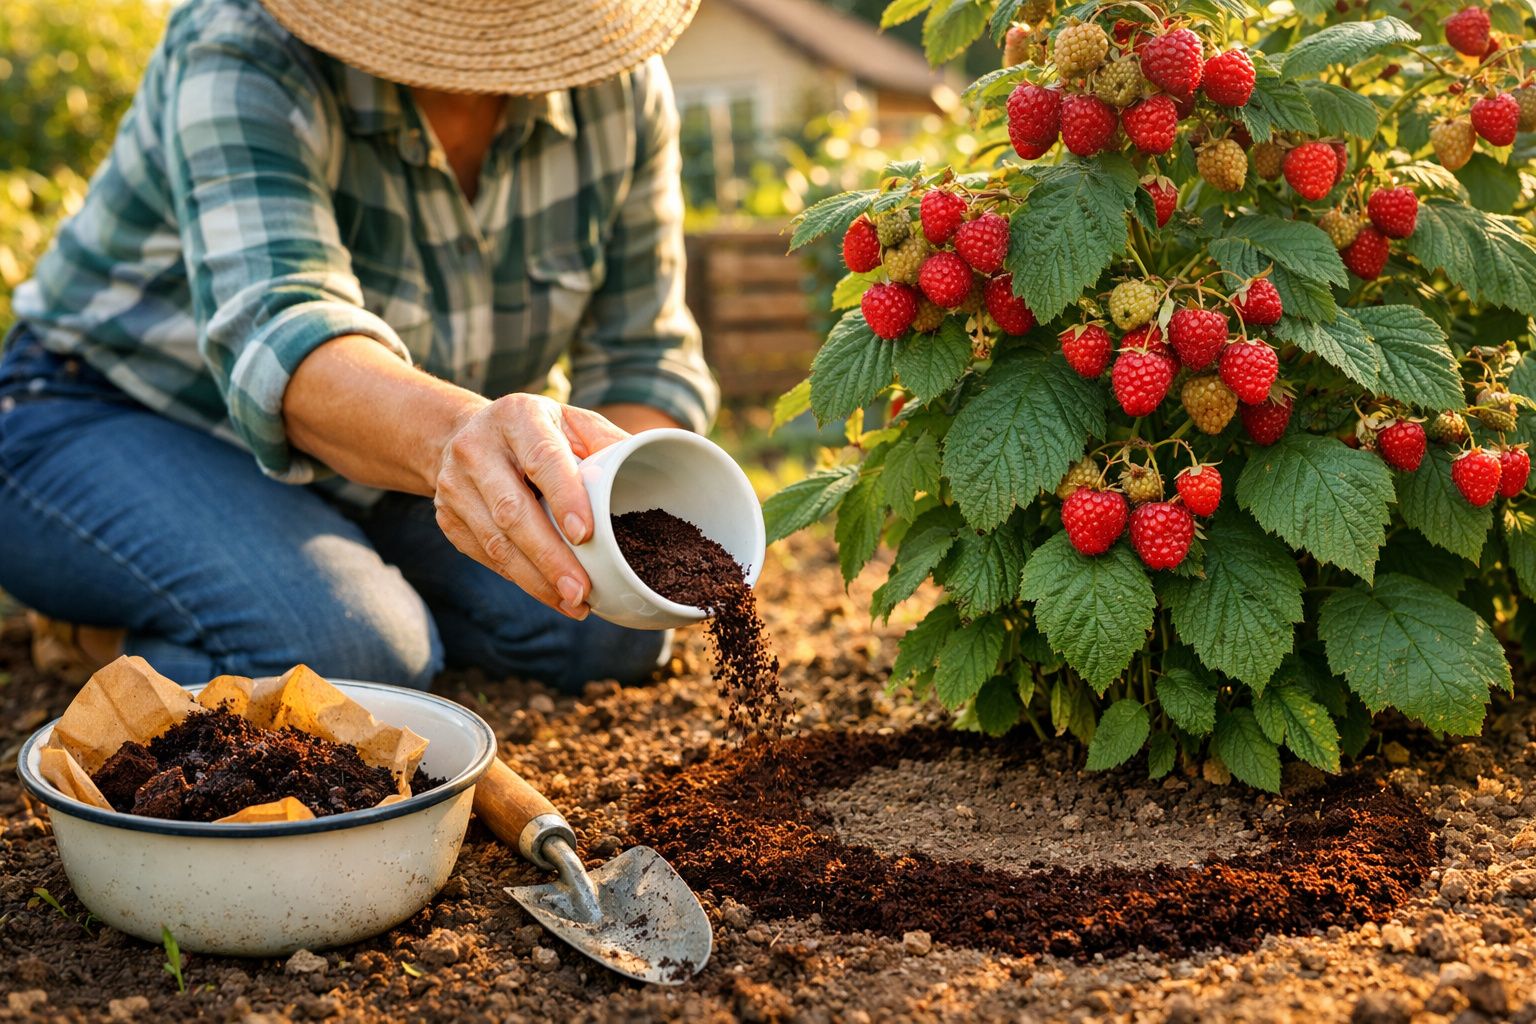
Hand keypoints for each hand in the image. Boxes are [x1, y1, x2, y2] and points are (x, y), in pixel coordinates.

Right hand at [432, 394, 627, 617]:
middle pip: (513, 511)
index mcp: (518, 417)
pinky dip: (521, 580)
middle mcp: (478, 448)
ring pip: (496, 543)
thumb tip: (649, 468)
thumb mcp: (570, 422)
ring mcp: (455, 486)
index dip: (564, 497)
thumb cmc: (535, 432)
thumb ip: (607, 443)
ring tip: (574, 602)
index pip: (542, 458)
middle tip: (582, 589)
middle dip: (550, 557)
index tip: (586, 534)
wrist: (460, 435)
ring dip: (536, 579)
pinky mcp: (447, 518)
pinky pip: (486, 556)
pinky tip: (551, 595)